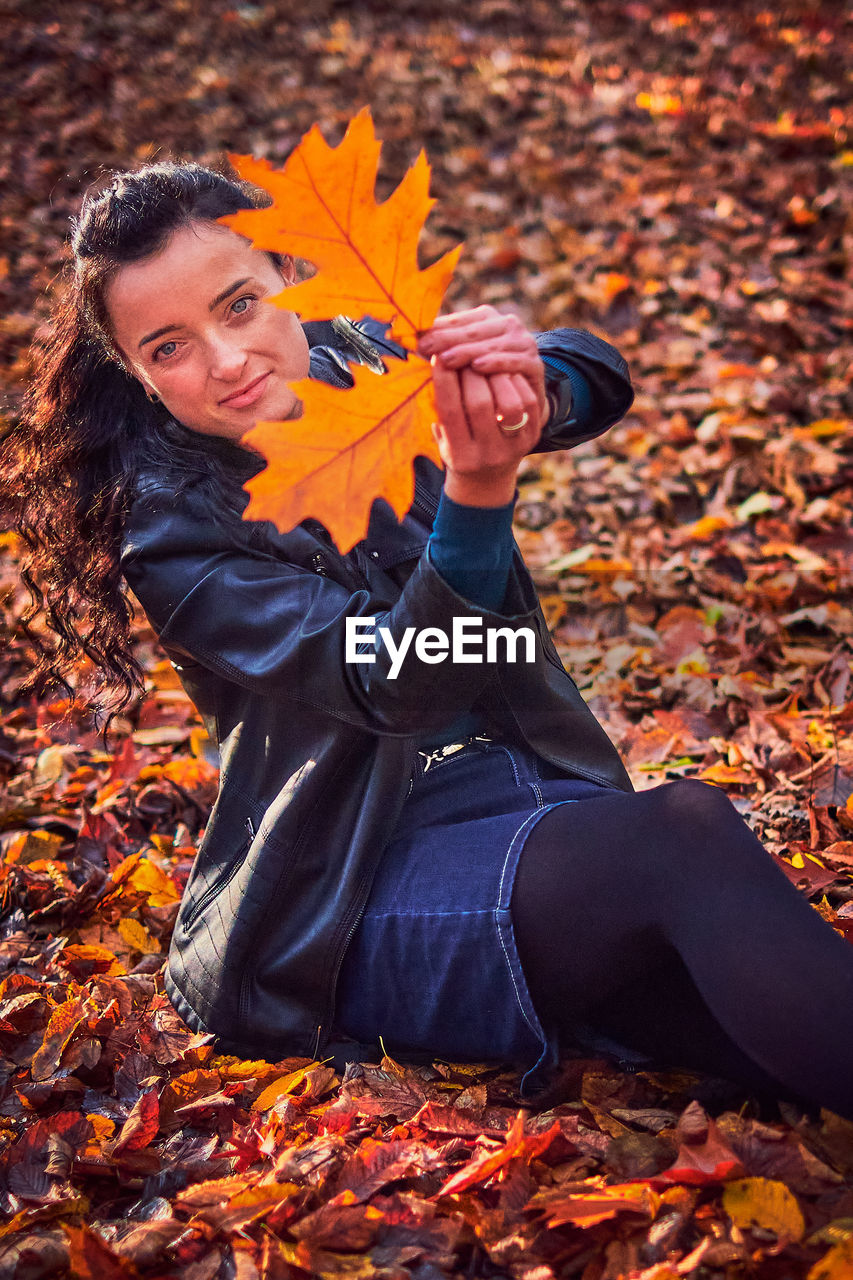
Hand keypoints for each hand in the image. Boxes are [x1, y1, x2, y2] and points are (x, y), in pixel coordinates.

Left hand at [417, 305, 548, 437]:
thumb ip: (438, 350)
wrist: (516, 408)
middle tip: (425, 349)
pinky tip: (479, 367)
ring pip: (493, 343)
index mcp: (486, 318)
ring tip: (447, 359)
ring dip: (469, 350)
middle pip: (474, 330)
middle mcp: (507, 325)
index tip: (413, 341)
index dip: (435, 330)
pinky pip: (515, 361)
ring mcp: (524, 343)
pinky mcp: (535, 365)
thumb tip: (403, 339)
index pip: (458, 320)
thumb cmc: (478, 385)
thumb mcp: (457, 366)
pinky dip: (497, 362)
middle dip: (448, 339)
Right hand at [429, 354, 541, 506]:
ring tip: (483, 363)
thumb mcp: (442, 435)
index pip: (450, 412)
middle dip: (468, 373)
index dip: (443, 380)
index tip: (437, 356)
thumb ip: (437, 407)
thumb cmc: (457, 446)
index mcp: (460, 456)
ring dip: (495, 376)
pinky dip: (515, 381)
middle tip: (462, 354)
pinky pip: (528, 401)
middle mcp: (488, 455)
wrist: (487, 477)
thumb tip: (432, 362)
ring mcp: (514, 447)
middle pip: (480, 404)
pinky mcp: (532, 437)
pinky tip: (502, 372)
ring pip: (509, 403)